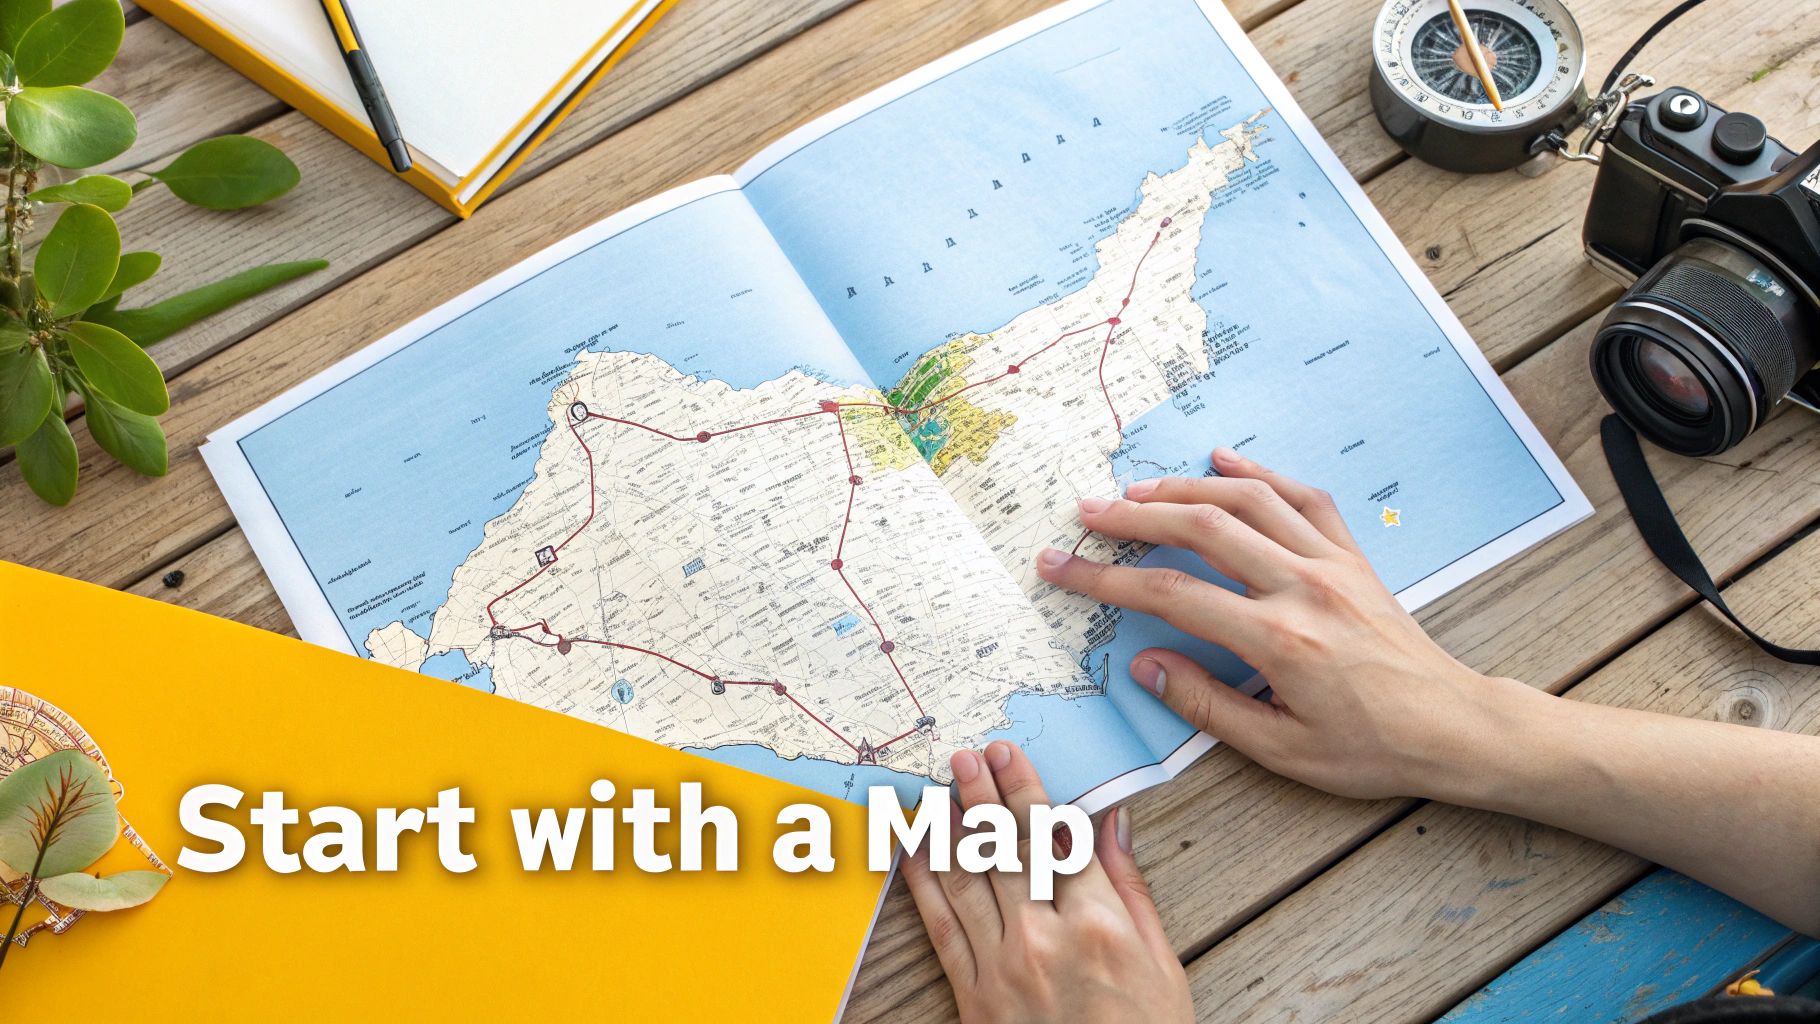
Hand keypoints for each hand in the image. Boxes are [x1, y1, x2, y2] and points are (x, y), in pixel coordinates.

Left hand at [902, 741, 1192, 1023]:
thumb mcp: (1162, 963)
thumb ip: (1129, 888)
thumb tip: (1111, 824)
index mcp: (1098, 925)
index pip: (1054, 837)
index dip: (1027, 790)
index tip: (1009, 757)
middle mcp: (1044, 939)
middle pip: (1005, 849)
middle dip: (982, 796)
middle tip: (966, 757)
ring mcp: (1003, 968)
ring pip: (966, 880)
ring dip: (949, 828)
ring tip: (939, 789)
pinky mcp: (974, 998)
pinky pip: (942, 929)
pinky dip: (924, 885)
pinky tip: (914, 852)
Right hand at [1034, 446, 1543, 801]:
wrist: (1452, 728)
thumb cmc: (1369, 748)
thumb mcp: (1281, 749)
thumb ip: (1207, 705)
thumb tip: (1146, 666)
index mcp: (1277, 640)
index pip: (1172, 595)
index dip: (1107, 577)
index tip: (1063, 566)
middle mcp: (1302, 587)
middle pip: (1201, 529)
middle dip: (1134, 516)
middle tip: (1086, 513)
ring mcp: (1331, 564)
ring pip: (1247, 501)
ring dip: (1185, 487)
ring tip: (1137, 489)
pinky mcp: (1353, 556)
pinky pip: (1302, 498)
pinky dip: (1258, 474)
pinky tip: (1222, 461)